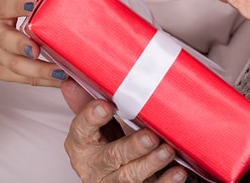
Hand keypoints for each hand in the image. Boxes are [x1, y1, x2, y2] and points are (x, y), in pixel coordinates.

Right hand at [0, 0, 68, 87]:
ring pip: (16, 65)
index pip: (4, 5)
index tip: (32, 5)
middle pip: (6, 41)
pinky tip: (62, 80)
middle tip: (37, 48)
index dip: (17, 5)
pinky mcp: (2, 72)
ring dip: (38, 70)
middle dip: (21, 45)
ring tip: (60, 72)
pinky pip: (23, 79)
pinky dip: (42, 81)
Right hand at [62, 79, 187, 182]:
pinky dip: (166, 181)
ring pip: (131, 176)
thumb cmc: (106, 143)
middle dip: (132, 146)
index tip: (105, 106)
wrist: (112, 174)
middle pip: (111, 156)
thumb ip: (87, 103)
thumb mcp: (96, 124)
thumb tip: (71, 78)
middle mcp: (95, 166)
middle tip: (150, 136)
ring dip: (151, 163)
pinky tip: (178, 171)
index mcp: (81, 144)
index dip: (91, 118)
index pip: (81, 129)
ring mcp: (114, 182)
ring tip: (167, 151)